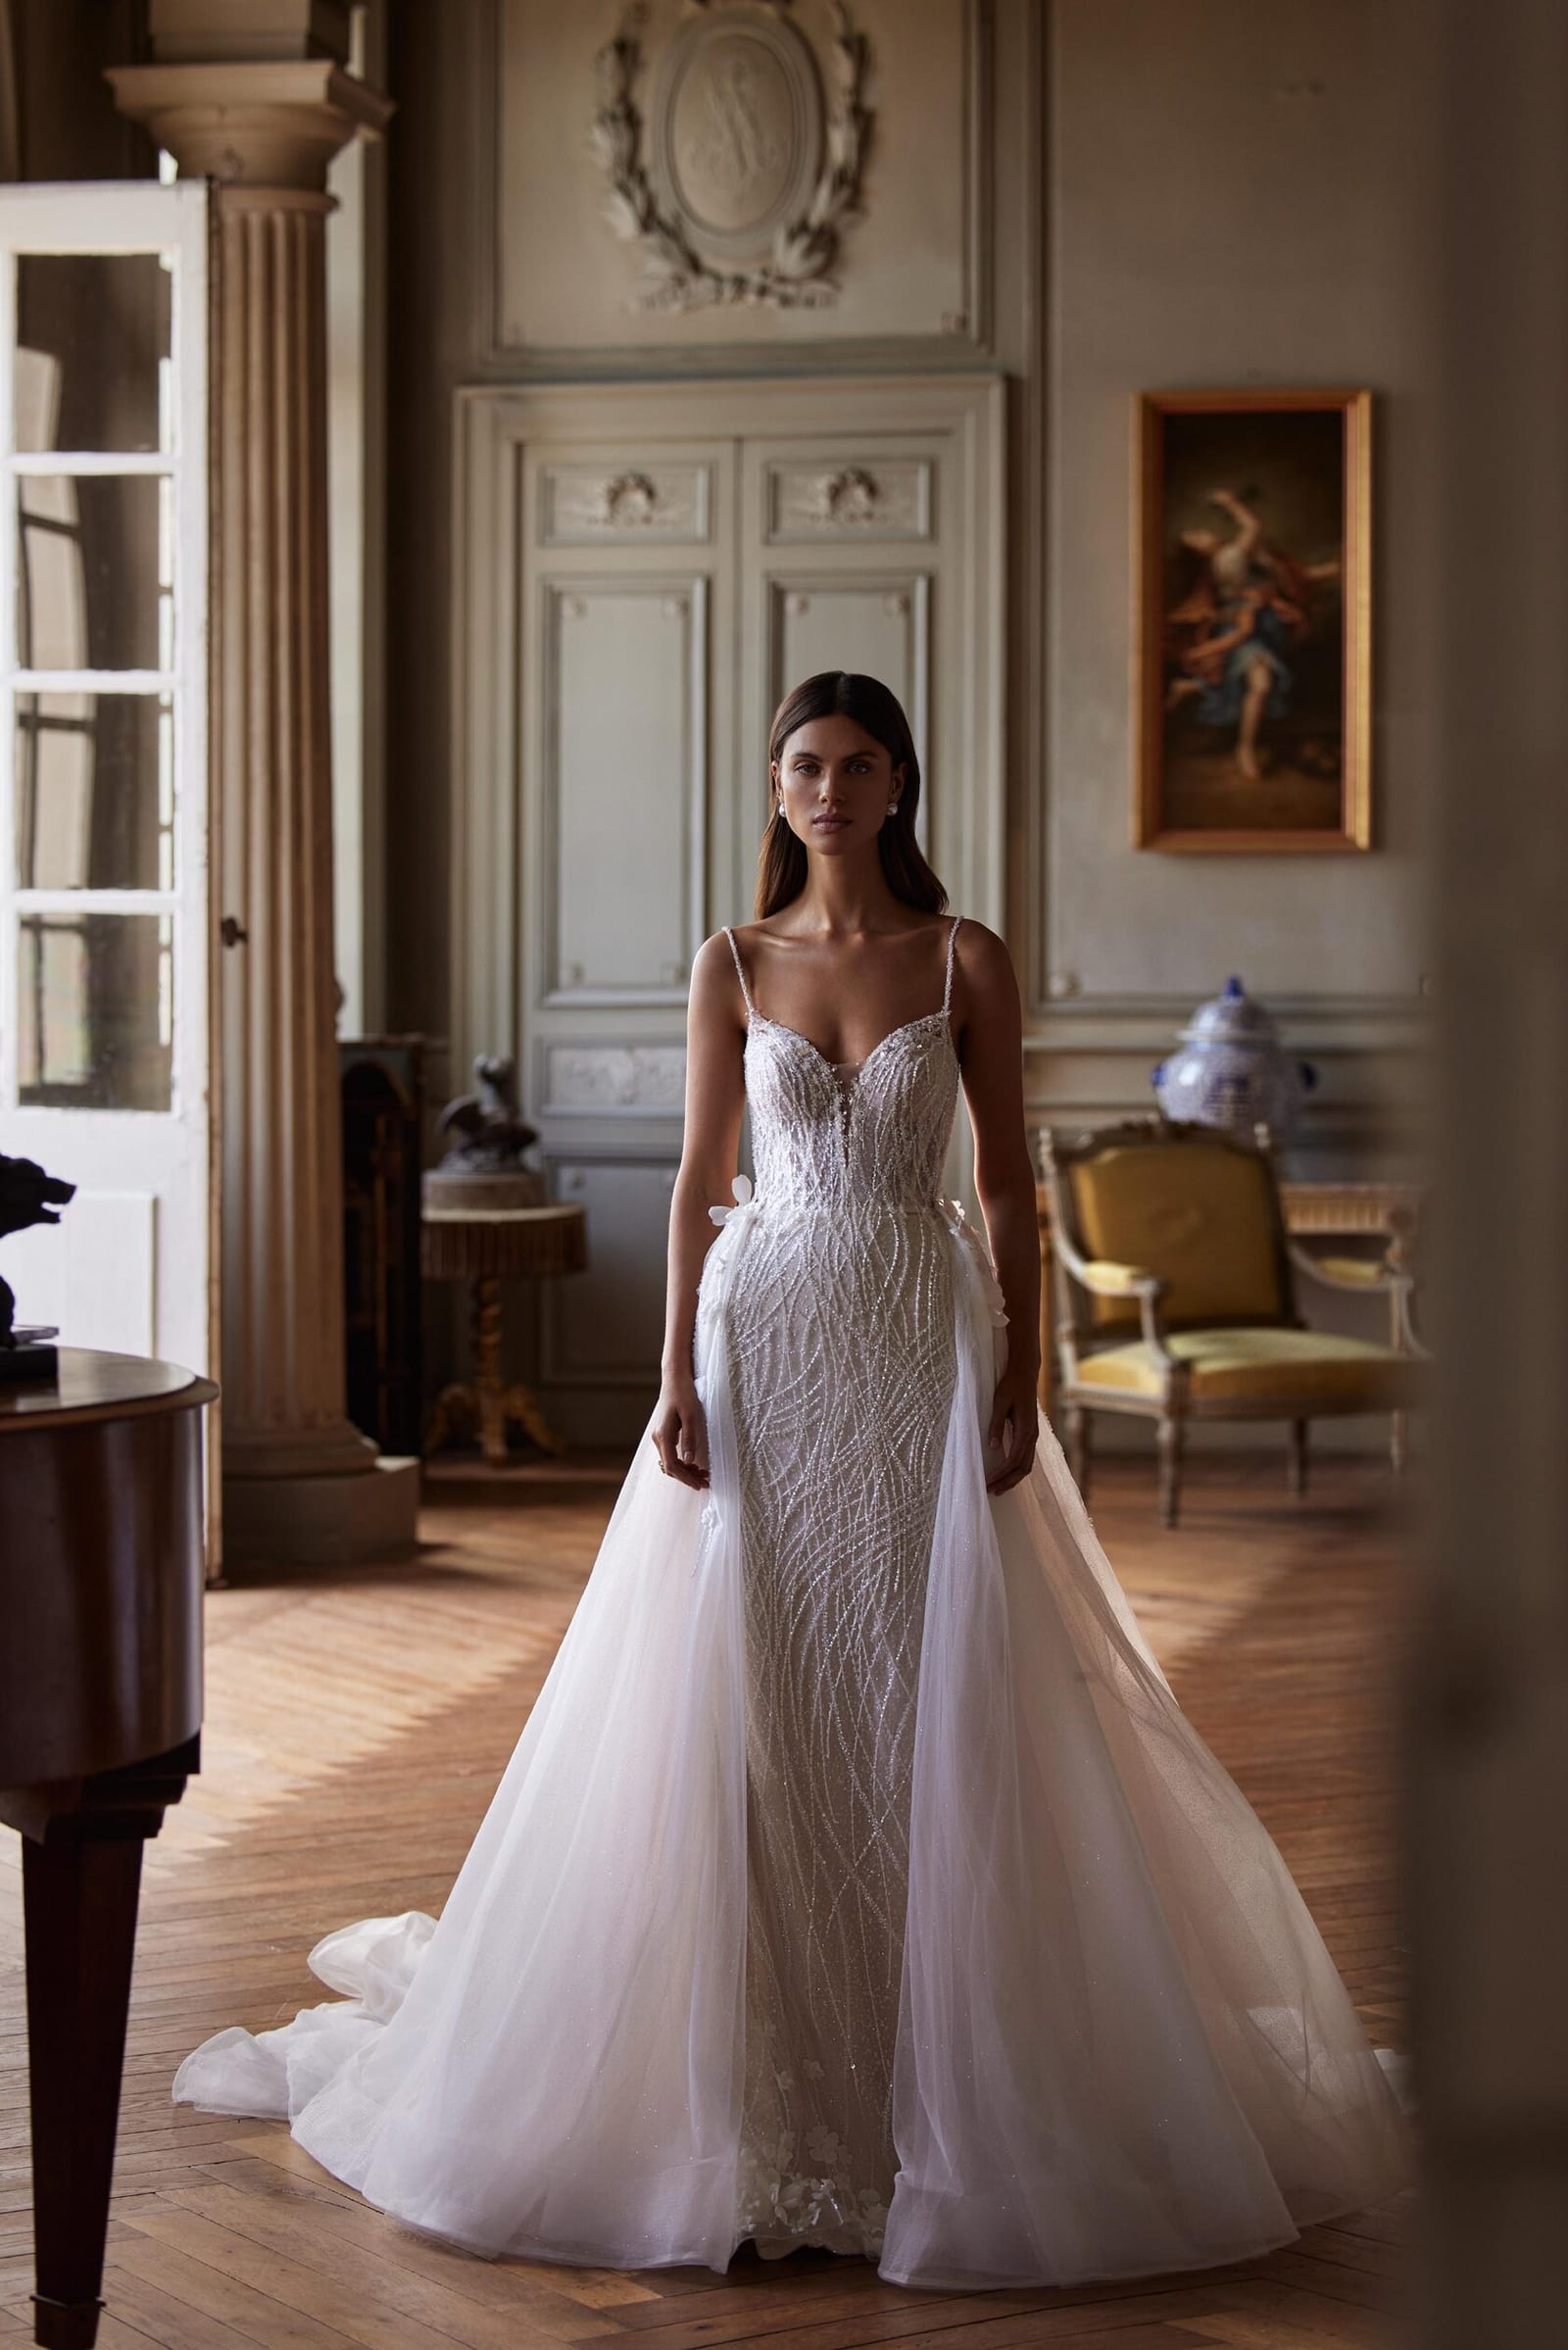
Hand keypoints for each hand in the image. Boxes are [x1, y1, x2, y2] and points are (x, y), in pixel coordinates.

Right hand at [651, 1372, 708, 1488]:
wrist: (675, 1378)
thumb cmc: (684, 1394)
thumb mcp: (691, 1415)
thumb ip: (690, 1438)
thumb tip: (689, 1460)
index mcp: (663, 1436)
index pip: (672, 1466)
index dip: (685, 1478)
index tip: (699, 1485)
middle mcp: (658, 1438)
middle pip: (670, 1467)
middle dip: (687, 1477)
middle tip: (706, 1482)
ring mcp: (659, 1436)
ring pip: (670, 1462)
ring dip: (685, 1471)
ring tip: (703, 1474)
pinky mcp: (664, 1433)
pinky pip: (670, 1454)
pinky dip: (682, 1462)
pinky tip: (693, 1463)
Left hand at [986, 1367, 1038, 1494]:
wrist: (1025, 1373)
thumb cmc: (1011, 1385)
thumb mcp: (1000, 1402)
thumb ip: (996, 1424)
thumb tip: (993, 1447)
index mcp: (1026, 1429)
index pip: (1014, 1459)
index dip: (1001, 1473)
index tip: (988, 1482)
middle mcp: (1032, 1436)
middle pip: (1023, 1468)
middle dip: (1007, 1482)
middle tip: (991, 1491)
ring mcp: (1033, 1436)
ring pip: (1026, 1465)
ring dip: (1012, 1479)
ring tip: (997, 1488)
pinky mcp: (1030, 1434)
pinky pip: (1026, 1458)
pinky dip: (1016, 1470)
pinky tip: (1005, 1474)